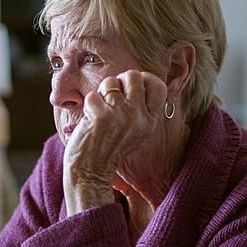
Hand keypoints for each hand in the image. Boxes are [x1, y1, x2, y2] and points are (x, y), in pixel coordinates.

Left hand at [63, 70, 165, 213]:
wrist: (90, 171)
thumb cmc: (110, 150)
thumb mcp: (136, 132)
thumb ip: (140, 109)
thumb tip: (138, 78)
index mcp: (150, 120)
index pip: (157, 85)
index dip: (143, 80)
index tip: (131, 87)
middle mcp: (138, 116)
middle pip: (133, 75)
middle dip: (119, 81)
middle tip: (112, 96)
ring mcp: (119, 114)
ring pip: (111, 81)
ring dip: (102, 92)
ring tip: (100, 110)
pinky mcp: (100, 114)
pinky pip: (93, 95)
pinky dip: (89, 105)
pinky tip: (90, 120)